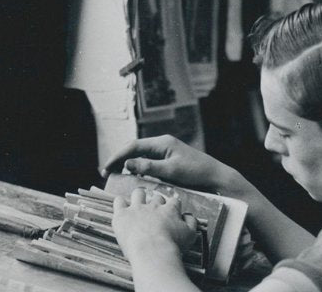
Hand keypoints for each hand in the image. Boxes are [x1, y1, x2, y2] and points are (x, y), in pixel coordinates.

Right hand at [102, 135, 237, 193]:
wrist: (215, 177)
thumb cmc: (196, 172)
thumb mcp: (171, 170)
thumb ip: (149, 166)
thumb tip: (127, 163)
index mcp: (162, 143)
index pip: (134, 146)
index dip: (118, 156)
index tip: (106, 167)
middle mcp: (162, 144)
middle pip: (135, 150)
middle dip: (120, 160)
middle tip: (107, 173)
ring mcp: (166, 152)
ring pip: (141, 156)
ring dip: (128, 164)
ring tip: (116, 175)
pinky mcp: (169, 161)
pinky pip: (149, 162)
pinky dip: (139, 169)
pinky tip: (133, 178)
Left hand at [112, 188, 197, 261]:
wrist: (153, 251)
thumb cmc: (172, 245)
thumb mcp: (190, 234)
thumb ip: (191, 222)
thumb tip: (188, 216)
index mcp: (170, 210)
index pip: (174, 202)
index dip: (173, 206)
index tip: (172, 210)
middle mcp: (153, 206)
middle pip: (156, 198)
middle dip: (156, 202)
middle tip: (155, 211)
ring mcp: (137, 208)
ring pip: (138, 194)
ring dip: (139, 196)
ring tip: (138, 202)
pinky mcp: (122, 215)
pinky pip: (119, 201)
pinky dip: (120, 202)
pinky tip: (122, 206)